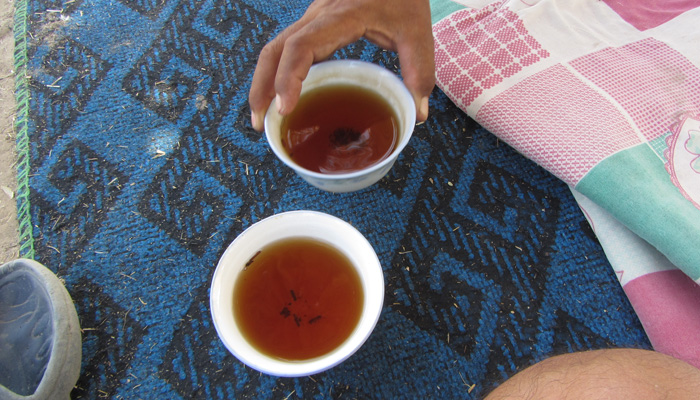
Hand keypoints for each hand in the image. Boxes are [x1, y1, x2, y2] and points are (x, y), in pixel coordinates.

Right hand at [248, 0, 434, 130]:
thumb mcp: (418, 32)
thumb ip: (419, 71)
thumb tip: (417, 114)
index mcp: (340, 16)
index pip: (301, 46)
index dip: (288, 77)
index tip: (285, 107)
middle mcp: (318, 15)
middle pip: (275, 49)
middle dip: (262, 87)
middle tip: (261, 124)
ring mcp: (313, 18)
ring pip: (275, 48)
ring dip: (263, 81)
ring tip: (261, 117)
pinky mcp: (315, 24)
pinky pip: (287, 48)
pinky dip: (278, 74)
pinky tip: (282, 97)